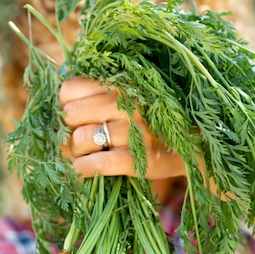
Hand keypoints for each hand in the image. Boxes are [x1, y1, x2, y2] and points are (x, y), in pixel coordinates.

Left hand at [59, 76, 185, 180]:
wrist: (194, 149)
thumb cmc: (154, 124)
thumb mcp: (133, 97)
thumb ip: (103, 94)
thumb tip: (61, 104)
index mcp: (122, 84)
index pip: (69, 90)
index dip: (66, 106)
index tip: (76, 118)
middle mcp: (127, 104)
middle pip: (70, 115)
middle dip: (69, 131)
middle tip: (80, 140)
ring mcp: (132, 132)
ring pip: (79, 140)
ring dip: (77, 153)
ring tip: (87, 155)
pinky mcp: (136, 160)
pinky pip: (95, 164)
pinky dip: (82, 169)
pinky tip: (85, 170)